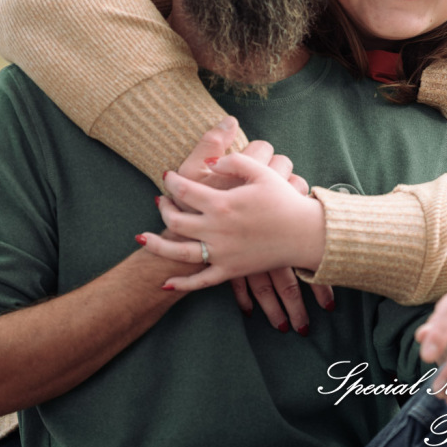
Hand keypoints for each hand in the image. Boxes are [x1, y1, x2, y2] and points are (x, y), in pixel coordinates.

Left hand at [151, 153, 324, 280]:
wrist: (305, 234)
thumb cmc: (284, 201)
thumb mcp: (262, 173)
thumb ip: (233, 162)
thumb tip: (210, 163)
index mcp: (222, 203)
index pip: (185, 190)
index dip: (171, 181)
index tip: (167, 175)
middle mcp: (217, 229)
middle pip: (176, 219)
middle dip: (163, 208)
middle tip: (160, 200)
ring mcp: (221, 253)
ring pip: (179, 252)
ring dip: (157, 245)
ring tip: (141, 239)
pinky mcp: (230, 271)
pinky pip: (200, 281)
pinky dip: (181, 284)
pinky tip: (165, 283)